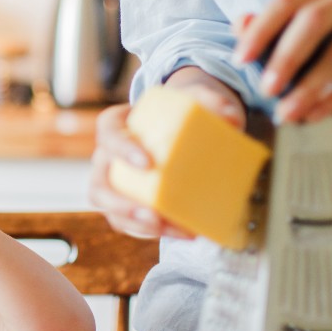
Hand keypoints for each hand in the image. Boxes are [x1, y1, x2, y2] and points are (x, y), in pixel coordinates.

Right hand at [89, 67, 242, 239]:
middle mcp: (106, 157)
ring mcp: (111, 183)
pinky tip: (179, 232)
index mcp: (116, 125)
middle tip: (152, 214)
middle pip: (99, 183)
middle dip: (121, 204)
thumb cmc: (180, 111)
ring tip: (167, 229)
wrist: (180, 126)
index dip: (122, 150)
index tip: (147, 163)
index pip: (108, 134)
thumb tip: (232, 119)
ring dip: (135, 224)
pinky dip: (150, 232)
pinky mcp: (123, 203)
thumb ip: (213, 102)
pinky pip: (127, 222)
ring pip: (109, 209)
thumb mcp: (196, 98)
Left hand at [233, 0, 331, 122]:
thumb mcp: (295, 35)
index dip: (260, 32)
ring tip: (285, 114)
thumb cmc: (329, 42)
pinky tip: (310, 116)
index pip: (284, 4)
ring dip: (307, 88)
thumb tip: (240, 24)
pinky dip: (330, 100)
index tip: (240, 61)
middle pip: (313, 21)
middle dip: (286, 58)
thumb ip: (266, 30)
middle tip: (266, 90)